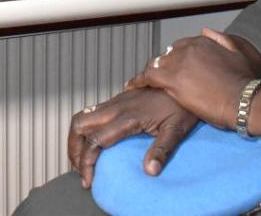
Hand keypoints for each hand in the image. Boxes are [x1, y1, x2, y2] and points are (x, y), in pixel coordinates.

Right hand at [67, 89, 196, 189]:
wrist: (187, 81)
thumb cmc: (183, 106)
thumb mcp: (176, 130)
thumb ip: (162, 150)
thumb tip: (150, 170)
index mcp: (129, 116)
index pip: (95, 139)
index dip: (86, 160)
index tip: (89, 178)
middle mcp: (118, 106)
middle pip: (80, 123)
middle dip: (73, 148)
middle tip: (81, 168)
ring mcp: (117, 101)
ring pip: (83, 115)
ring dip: (77, 137)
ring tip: (83, 158)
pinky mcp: (120, 99)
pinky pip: (93, 112)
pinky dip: (85, 129)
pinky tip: (94, 142)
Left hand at [127, 32, 260, 128]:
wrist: (244, 100)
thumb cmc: (246, 82)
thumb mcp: (239, 52)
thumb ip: (221, 39)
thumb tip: (205, 31)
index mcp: (203, 41)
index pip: (181, 47)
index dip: (177, 58)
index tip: (175, 67)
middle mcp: (188, 48)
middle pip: (168, 55)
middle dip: (164, 65)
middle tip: (160, 77)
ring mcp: (179, 63)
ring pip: (157, 64)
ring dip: (152, 72)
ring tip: (144, 81)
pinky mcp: (173, 80)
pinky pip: (149, 76)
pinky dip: (139, 81)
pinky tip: (133, 86)